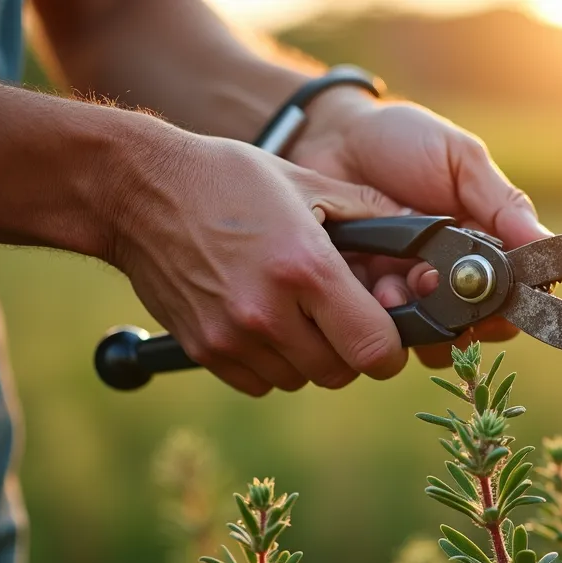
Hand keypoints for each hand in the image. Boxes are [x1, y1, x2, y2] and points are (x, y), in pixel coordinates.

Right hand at [109, 126, 409, 395]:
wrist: (137, 191)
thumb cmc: (228, 178)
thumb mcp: (306, 182)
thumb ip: (372, 212)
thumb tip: (424, 233)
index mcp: (304, 267)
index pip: (374, 349)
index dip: (391, 348)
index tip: (387, 333)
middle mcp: (269, 310)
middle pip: (340, 372)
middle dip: (350, 350)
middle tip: (340, 316)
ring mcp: (233, 335)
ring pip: (300, 380)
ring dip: (309, 356)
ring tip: (295, 311)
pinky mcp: (204, 350)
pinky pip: (260, 383)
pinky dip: (271, 363)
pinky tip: (262, 320)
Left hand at [287, 90, 552, 367]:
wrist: (327, 137)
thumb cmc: (400, 141)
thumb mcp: (461, 160)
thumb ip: (501, 203)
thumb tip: (545, 245)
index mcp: (482, 247)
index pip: (511, 296)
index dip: (505, 303)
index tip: (489, 290)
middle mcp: (449, 279)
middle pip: (472, 328)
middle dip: (454, 314)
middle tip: (428, 279)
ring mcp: (406, 294)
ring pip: (428, 338)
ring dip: (416, 320)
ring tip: (394, 284)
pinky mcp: (364, 301)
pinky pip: (381, 331)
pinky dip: (378, 317)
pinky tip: (369, 285)